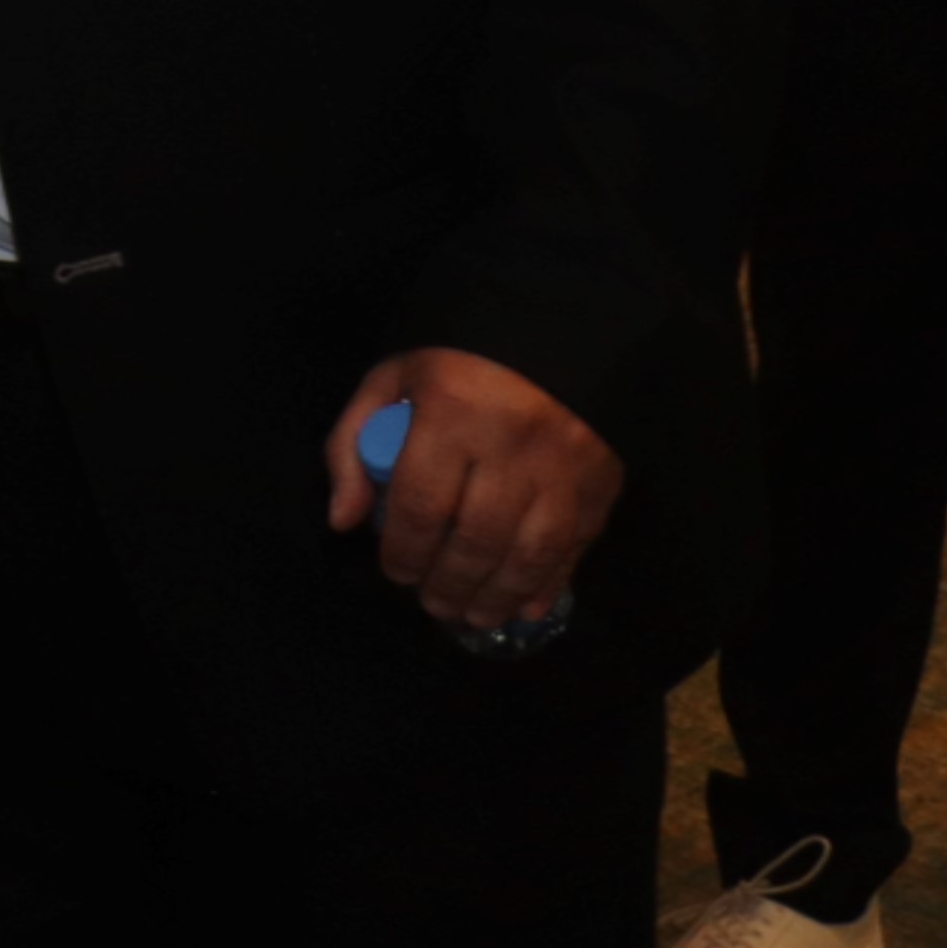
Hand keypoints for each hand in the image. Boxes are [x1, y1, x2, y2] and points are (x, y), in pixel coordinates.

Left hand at [325, 345, 619, 635]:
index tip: (395, 571)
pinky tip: (524, 607)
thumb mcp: (392, 381)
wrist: (553, 331)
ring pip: (530, 553)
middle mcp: (513, 445)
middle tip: (433, 604)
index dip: (404, 551)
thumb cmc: (459, 360)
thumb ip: (353, 444)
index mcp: (453, 413)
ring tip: (472, 616)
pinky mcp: (602, 481)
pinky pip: (575, 546)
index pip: (422, 504)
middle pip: (477, 539)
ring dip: (498, 596)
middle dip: (449, 584)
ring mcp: (564, 467)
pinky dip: (550, 584)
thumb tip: (344, 520)